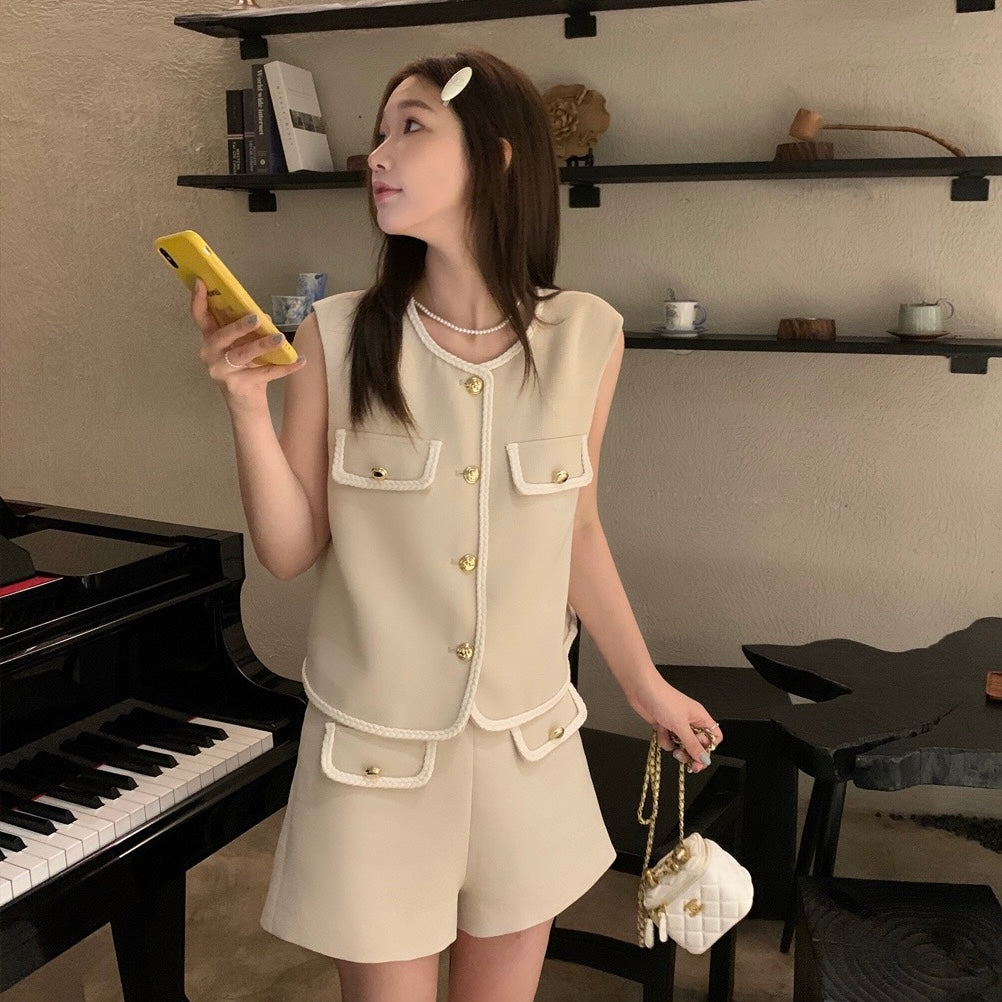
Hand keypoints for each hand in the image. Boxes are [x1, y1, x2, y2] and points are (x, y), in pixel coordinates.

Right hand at [191, 278, 305, 406]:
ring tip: (280, 338)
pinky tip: (300, 361)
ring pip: (242, 355)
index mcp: (211, 341)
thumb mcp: (244, 347)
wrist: (246, 406)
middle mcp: (210, 355)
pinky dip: (284, 367)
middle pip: (221, 336)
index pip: (200, 318)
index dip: (198, 300)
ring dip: (262, 345)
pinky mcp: (238, 386)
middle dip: (239, 326)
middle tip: (256, 317)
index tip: (201, 282)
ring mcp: (222, 372)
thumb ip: (250, 331)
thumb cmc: (244, 371)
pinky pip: (264, 373)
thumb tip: (264, 317)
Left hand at [627, 672, 722, 772]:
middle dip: (689, 753)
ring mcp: (677, 725)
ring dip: (673, 745)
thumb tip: (705, 759)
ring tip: (668, 735)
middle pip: (697, 745)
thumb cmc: (664, 699)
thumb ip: (693, 744)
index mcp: (700, 717)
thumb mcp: (681, 725)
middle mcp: (690, 722)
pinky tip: (659, 729)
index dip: (709, 749)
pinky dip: (663, 739)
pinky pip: (668, 742)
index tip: (700, 757)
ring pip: (681, 746)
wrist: (641, 689)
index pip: (714, 737)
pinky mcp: (664, 727)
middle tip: (682, 756)